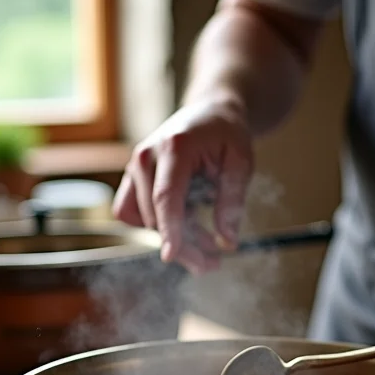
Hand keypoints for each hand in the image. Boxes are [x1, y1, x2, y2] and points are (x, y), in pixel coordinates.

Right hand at [112, 99, 253, 274]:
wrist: (210, 112)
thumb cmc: (227, 134)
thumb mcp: (241, 163)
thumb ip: (233, 201)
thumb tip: (227, 242)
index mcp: (174, 148)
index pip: (166, 197)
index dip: (168, 229)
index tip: (170, 256)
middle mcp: (146, 157)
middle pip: (157, 216)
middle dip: (184, 245)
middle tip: (214, 262)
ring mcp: (135, 167)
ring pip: (143, 220)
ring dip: (172, 238)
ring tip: (207, 244)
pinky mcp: (133, 179)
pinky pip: (133, 214)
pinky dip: (159, 226)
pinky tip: (187, 225)